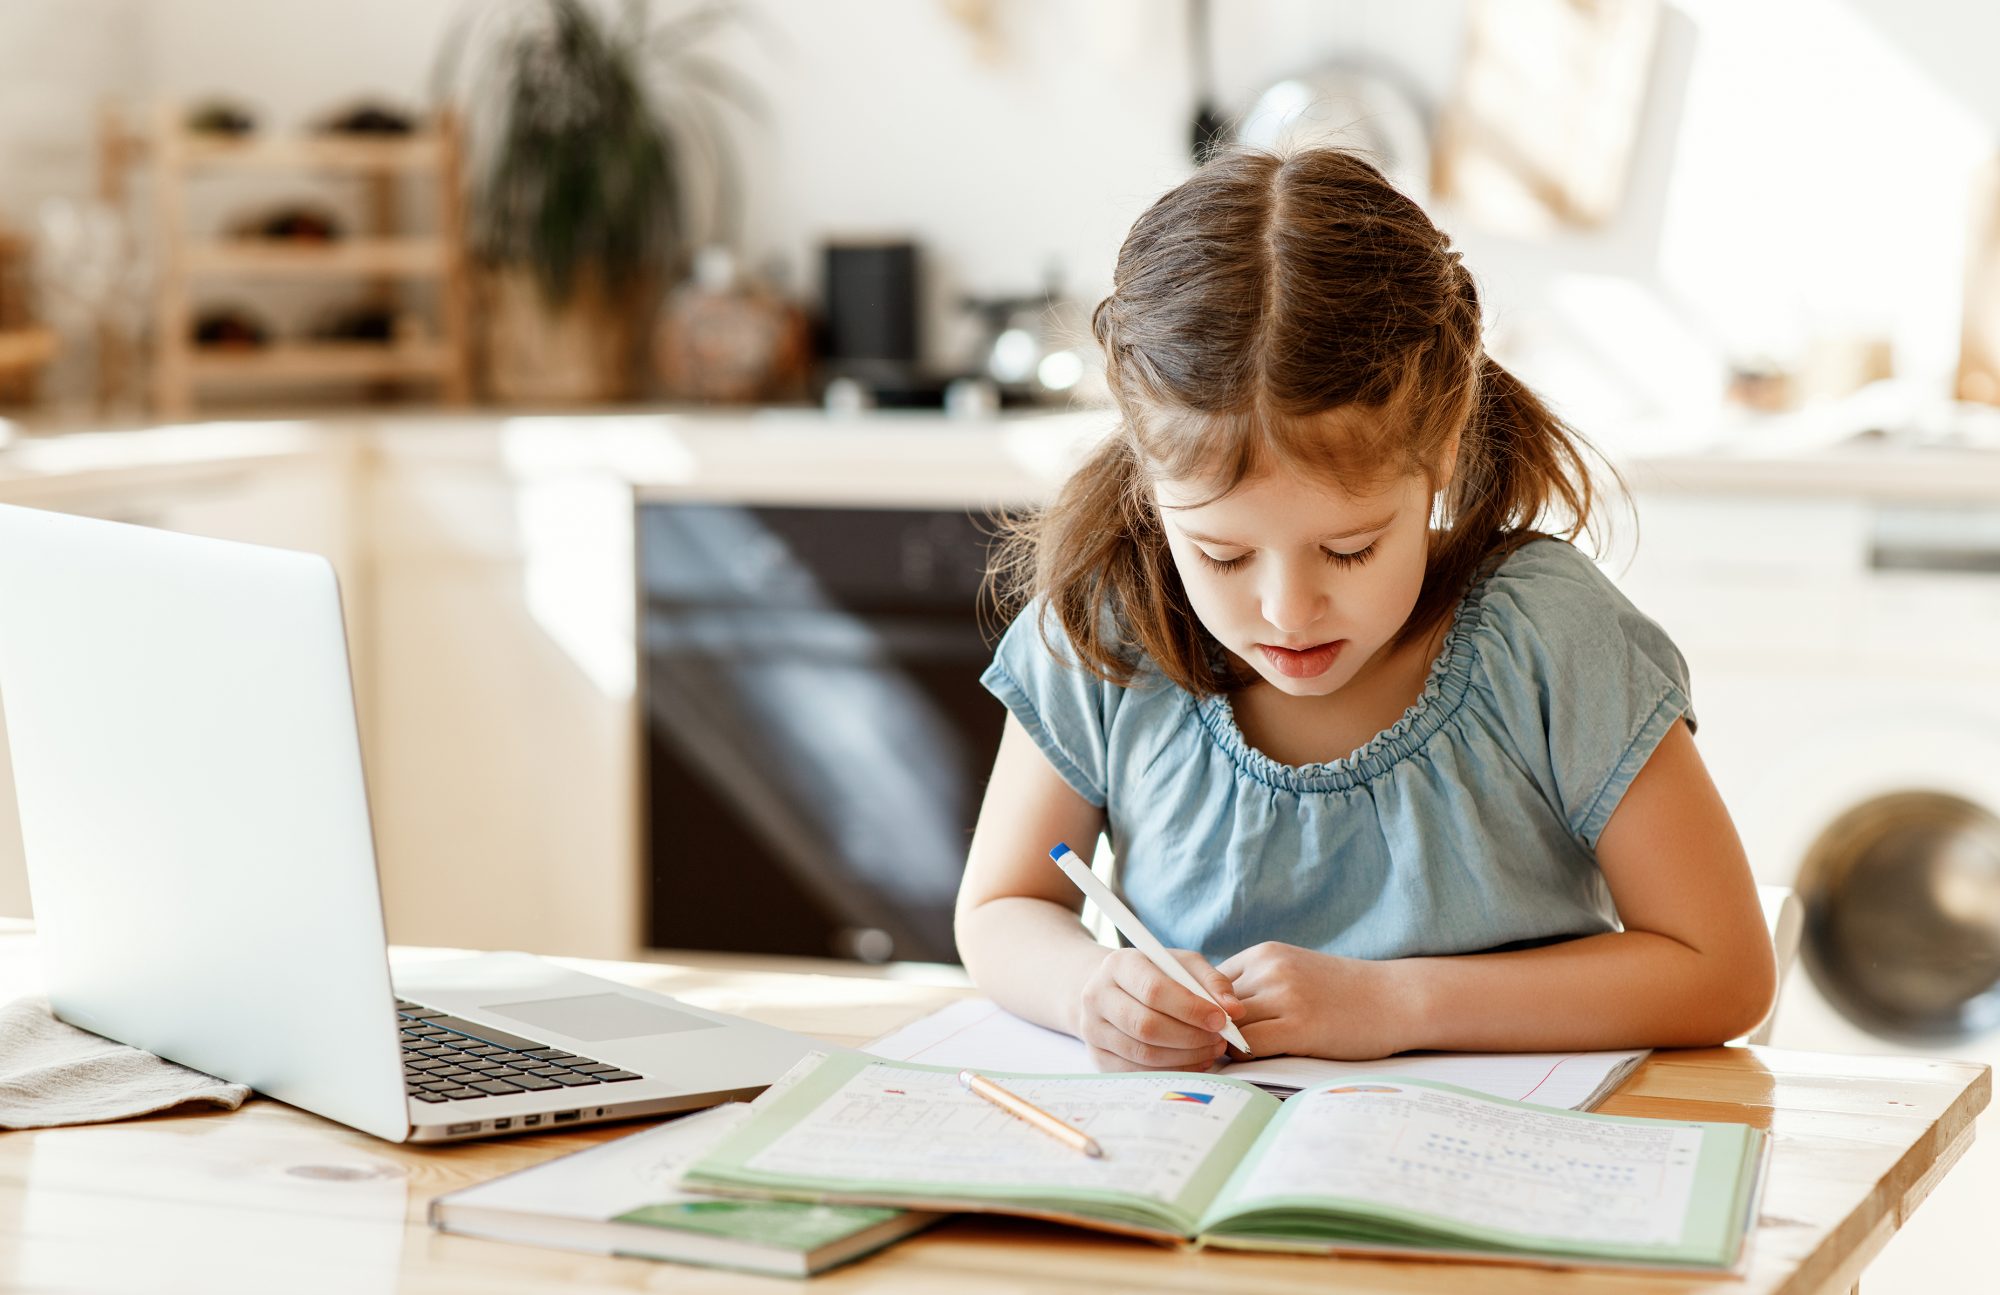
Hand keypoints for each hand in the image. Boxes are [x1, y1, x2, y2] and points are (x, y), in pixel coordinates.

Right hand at [1075, 947, 1242, 1071]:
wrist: (1113, 990)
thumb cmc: (1155, 975)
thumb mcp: (1182, 965)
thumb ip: (1212, 982)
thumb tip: (1234, 1010)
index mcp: (1119, 965)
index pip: (1154, 991)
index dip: (1191, 1009)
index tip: (1221, 1020)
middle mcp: (1097, 996)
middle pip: (1146, 1026)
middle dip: (1191, 1037)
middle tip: (1220, 1040)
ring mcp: (1093, 1029)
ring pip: (1143, 1054)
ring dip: (1185, 1057)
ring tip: (1210, 1050)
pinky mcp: (1098, 1056)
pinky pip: (1137, 1073)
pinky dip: (1171, 1071)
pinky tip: (1193, 1062)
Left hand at [1218, 942, 1408, 1060]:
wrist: (1396, 998)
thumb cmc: (1344, 993)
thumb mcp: (1294, 971)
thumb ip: (1257, 984)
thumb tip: (1211, 1013)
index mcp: (1264, 954)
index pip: (1208, 983)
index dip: (1206, 1010)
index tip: (1212, 1029)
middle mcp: (1270, 969)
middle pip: (1212, 1004)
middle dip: (1209, 1030)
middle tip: (1212, 1052)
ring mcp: (1284, 996)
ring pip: (1227, 1027)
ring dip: (1225, 1047)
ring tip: (1236, 1060)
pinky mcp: (1299, 1027)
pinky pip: (1248, 1046)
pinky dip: (1244, 1058)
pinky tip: (1257, 1063)